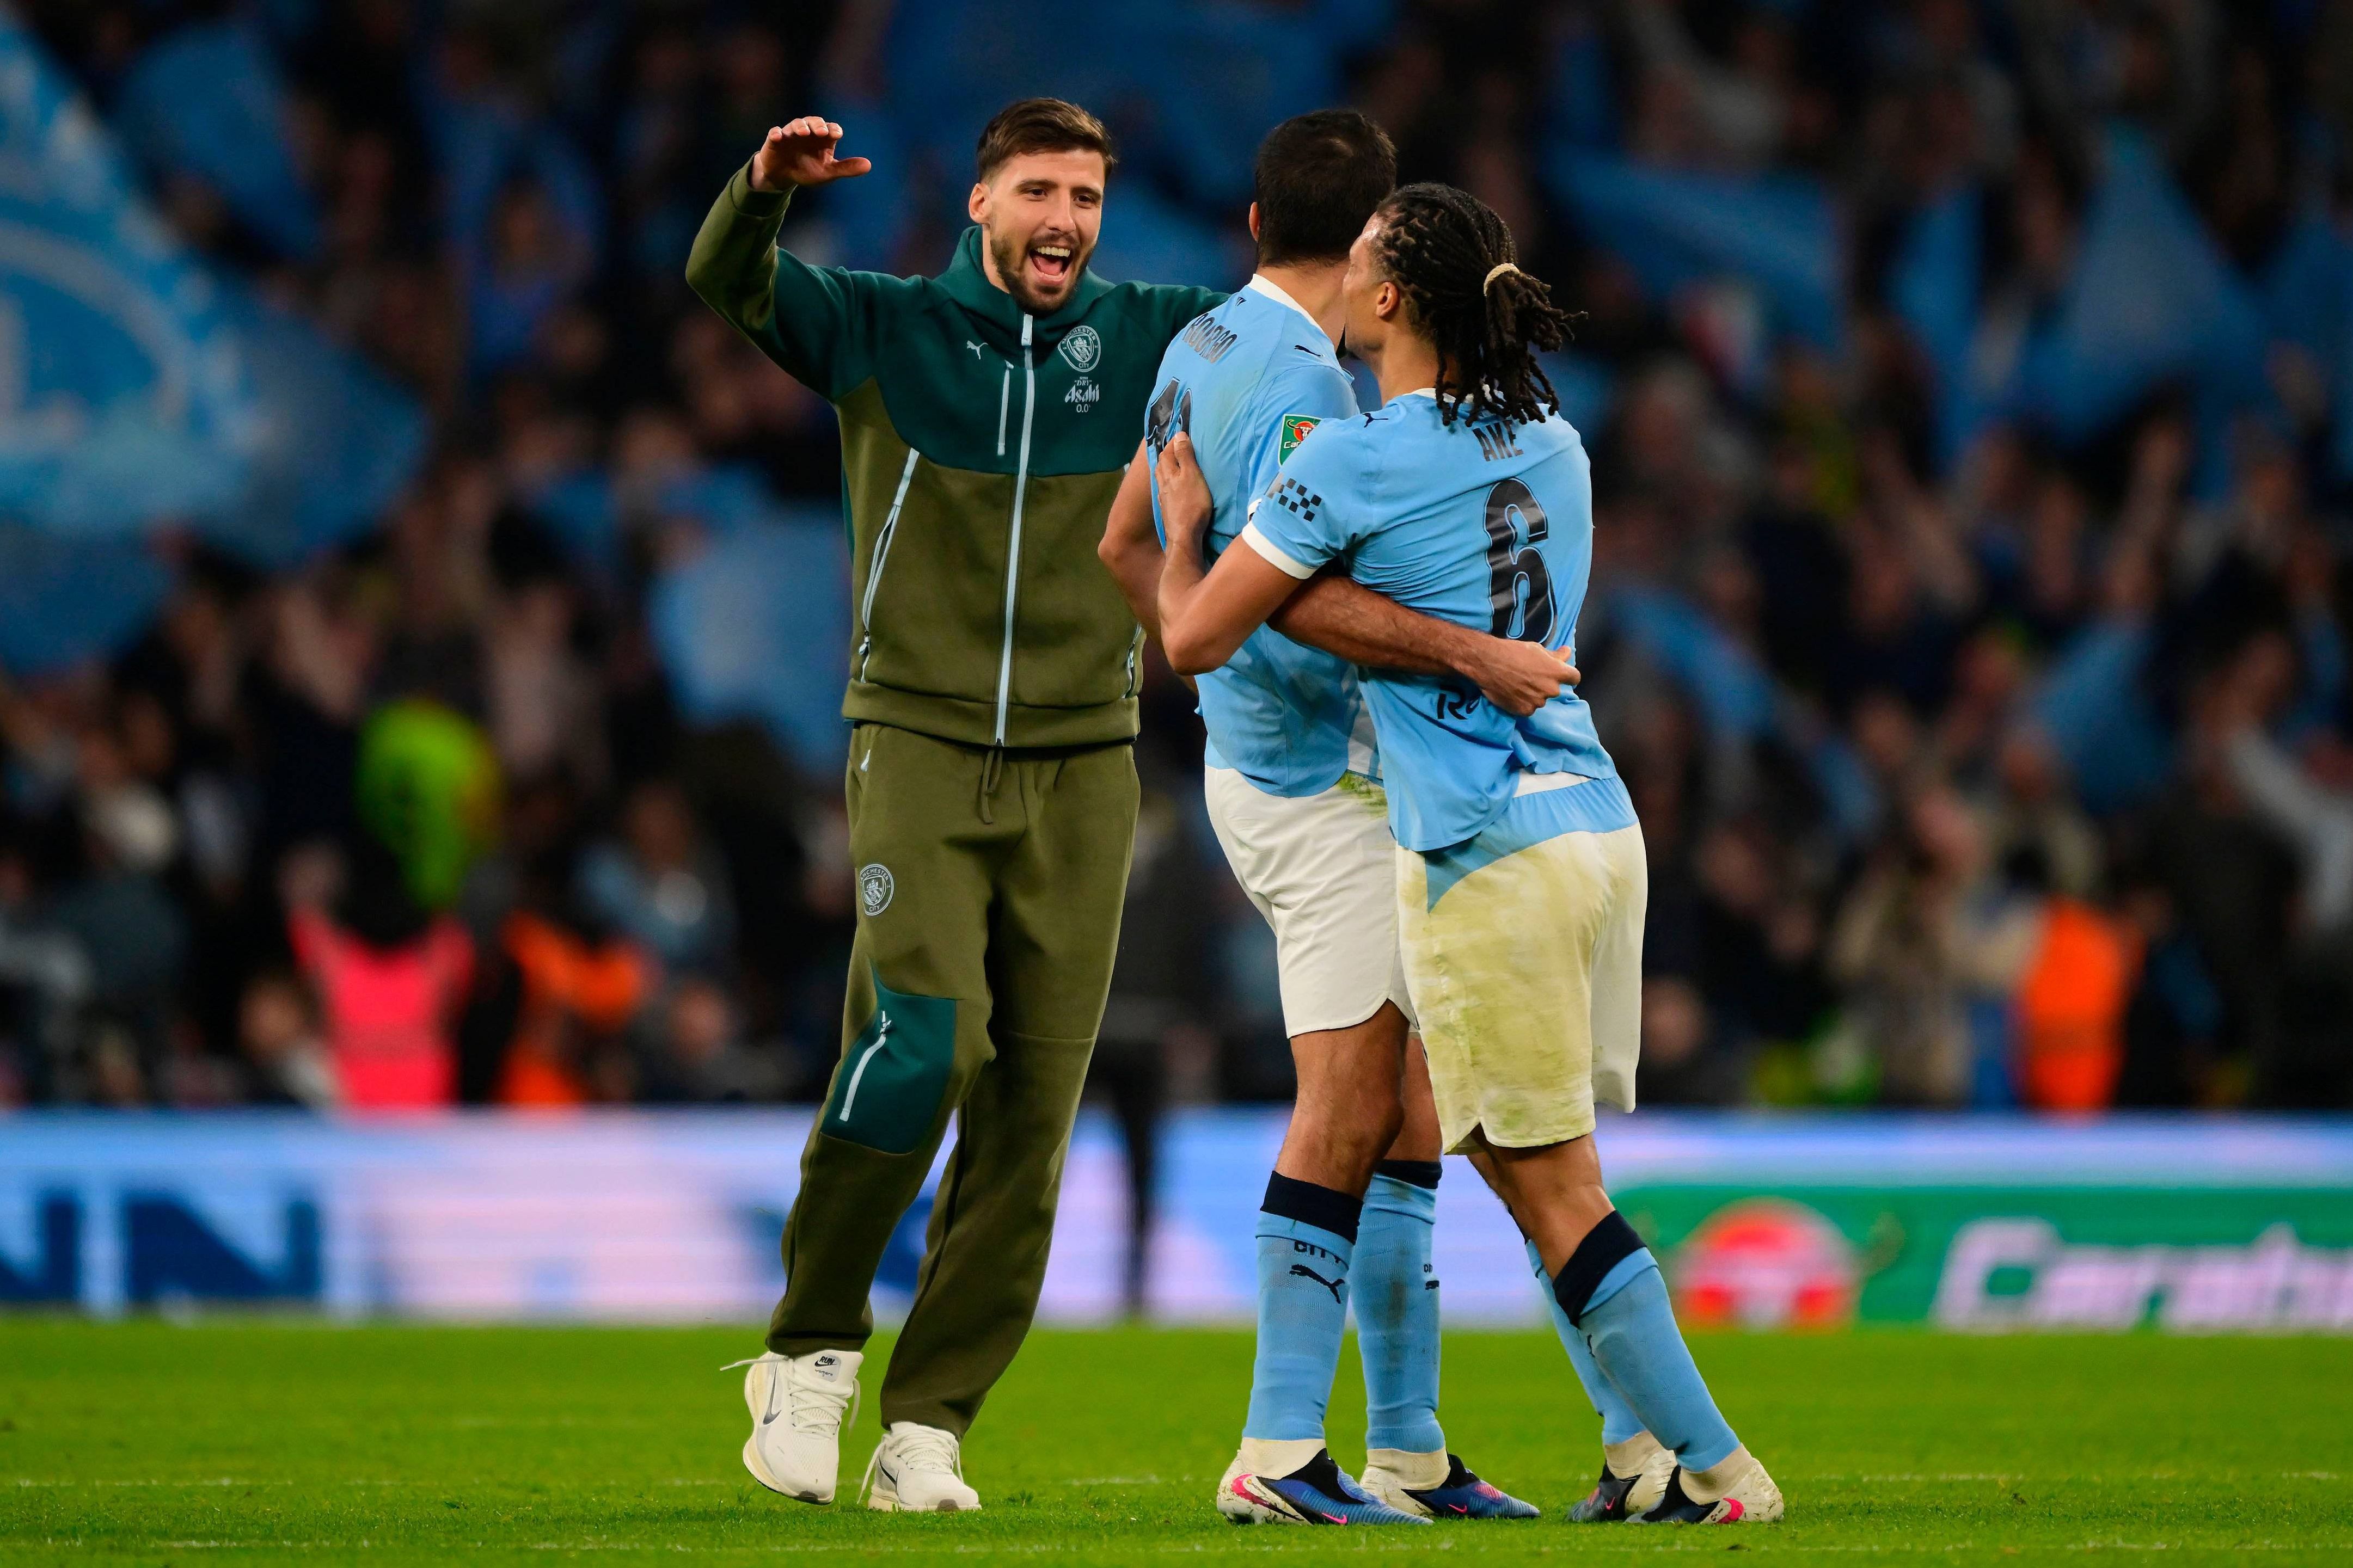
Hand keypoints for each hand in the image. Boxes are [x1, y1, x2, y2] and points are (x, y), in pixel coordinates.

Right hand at [751, 117, 873, 190]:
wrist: (784, 176)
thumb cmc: (808, 170)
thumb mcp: (828, 172)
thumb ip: (846, 168)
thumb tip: (869, 165)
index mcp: (823, 138)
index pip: (831, 128)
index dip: (834, 130)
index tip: (835, 135)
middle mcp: (808, 132)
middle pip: (814, 121)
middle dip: (817, 124)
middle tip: (821, 131)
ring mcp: (791, 134)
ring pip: (796, 124)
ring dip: (799, 126)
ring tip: (803, 132)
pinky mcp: (775, 139)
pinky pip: (774, 133)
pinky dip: (776, 133)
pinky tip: (777, 136)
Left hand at [1153, 432, 1212, 552]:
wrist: (1183, 535)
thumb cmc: (1191, 504)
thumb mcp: (1192, 475)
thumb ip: (1185, 456)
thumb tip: (1178, 435)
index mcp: (1168, 472)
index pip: (1167, 451)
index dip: (1173, 441)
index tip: (1182, 434)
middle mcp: (1162, 482)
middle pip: (1161, 462)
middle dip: (1168, 452)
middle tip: (1177, 445)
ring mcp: (1163, 496)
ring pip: (1161, 475)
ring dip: (1166, 466)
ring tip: (1174, 462)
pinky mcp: (1166, 508)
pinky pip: (1164, 488)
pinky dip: (1168, 480)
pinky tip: (1172, 484)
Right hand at [1465, 638, 1579, 716]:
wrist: (1487, 663)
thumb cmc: (1512, 652)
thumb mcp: (1536, 649)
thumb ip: (1554, 655)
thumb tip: (1567, 653)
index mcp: (1557, 672)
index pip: (1574, 677)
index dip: (1568, 676)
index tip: (1562, 675)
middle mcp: (1551, 689)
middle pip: (1555, 689)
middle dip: (1546, 684)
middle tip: (1530, 676)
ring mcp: (1538, 702)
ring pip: (1541, 699)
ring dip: (1534, 694)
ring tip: (1518, 685)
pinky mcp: (1525, 711)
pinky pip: (1529, 708)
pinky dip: (1523, 702)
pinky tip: (1513, 693)